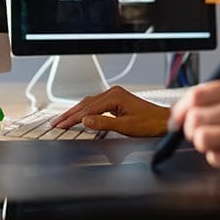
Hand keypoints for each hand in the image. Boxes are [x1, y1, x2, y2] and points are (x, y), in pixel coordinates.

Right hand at [52, 86, 169, 136]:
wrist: (163, 121)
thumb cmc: (150, 123)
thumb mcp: (126, 127)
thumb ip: (104, 123)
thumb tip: (86, 120)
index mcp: (114, 96)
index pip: (87, 108)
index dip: (72, 118)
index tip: (61, 124)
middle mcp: (113, 93)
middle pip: (85, 103)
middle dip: (69, 114)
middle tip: (56, 123)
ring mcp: (115, 95)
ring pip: (89, 103)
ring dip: (75, 112)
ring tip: (63, 120)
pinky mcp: (117, 100)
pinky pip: (95, 104)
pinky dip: (85, 110)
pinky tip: (79, 115)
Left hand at [170, 79, 219, 171]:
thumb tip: (185, 109)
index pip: (196, 95)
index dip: (180, 109)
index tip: (176, 119)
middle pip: (195, 118)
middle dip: (190, 129)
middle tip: (197, 134)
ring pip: (201, 139)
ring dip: (203, 145)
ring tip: (217, 144)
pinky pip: (216, 159)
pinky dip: (218, 159)